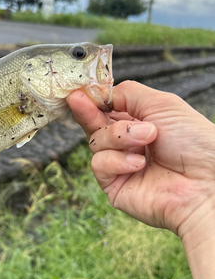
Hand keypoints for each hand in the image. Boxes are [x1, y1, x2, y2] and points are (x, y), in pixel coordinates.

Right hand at [67, 81, 214, 244]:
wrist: (206, 183)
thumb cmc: (194, 142)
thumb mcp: (162, 104)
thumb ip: (128, 94)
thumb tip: (101, 93)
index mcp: (140, 122)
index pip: (107, 109)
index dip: (93, 100)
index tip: (80, 91)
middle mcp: (128, 144)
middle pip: (94, 125)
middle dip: (87, 111)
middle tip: (77, 100)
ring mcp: (120, 165)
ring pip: (94, 142)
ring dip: (118, 136)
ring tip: (147, 138)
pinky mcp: (115, 187)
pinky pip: (99, 164)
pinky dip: (117, 160)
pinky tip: (139, 163)